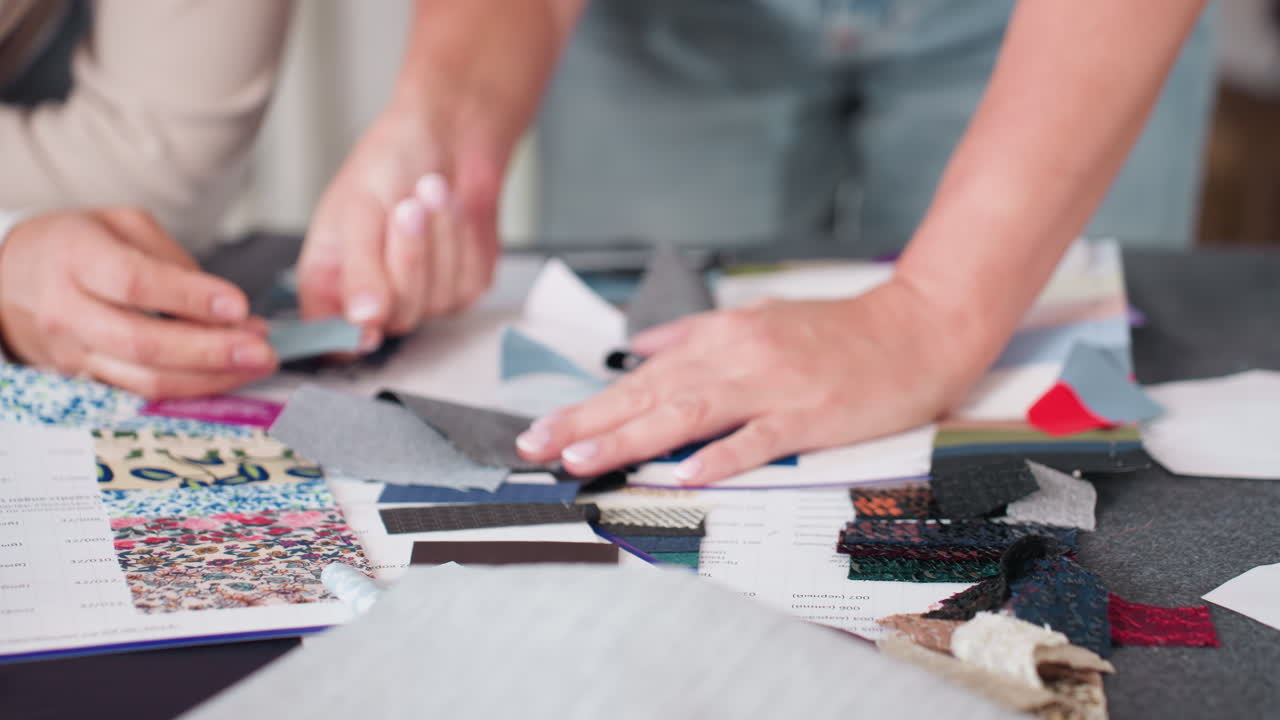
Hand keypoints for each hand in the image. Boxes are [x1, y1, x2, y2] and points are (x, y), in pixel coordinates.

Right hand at [0, 208, 276, 396]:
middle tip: (263, 349)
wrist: (8, 278)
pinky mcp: (86, 379)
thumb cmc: (75, 245)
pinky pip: (142, 392)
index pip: (136, 284)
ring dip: (211, 377)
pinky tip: (226, 374)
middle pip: (144, 343)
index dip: (191, 298)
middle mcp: (68, 310)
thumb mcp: (121, 225)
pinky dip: (191, 386)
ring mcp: (74, 352)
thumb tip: (223, 304)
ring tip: (256, 363)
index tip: (239, 305)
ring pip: (146, 379)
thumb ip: (171, 259)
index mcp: (77, 258)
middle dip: (213, 352)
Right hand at [298, 0, 564, 341]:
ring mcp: (421, 300)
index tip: (369, 318)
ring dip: (439, 241)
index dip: (349, 338)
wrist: (447, 135)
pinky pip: (467, 285)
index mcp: (329, 282)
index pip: (331, 339)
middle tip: (408, 207)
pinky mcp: (461, 290)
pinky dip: (462, 242)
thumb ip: (359, 268)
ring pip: (436, 302)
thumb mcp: (359, 209)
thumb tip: (362, 320)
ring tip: (430, 190)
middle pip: (395, 319)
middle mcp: (373, 299)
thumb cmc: (390, 163)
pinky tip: (451, 210)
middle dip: (408, 258)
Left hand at [514, 280, 987, 484]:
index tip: (542, 430)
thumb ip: (695, 334)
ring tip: (585, 461)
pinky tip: (690, 473)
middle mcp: (737, 357)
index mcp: (721, 337)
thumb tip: (641, 349)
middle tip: (537, 448)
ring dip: (633, 438)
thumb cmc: (835, 331)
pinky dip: (724, 456)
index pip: (640, 378)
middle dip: (588, 424)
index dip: (588, 407)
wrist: (914, 326)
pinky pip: (761, 437)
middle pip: (650, 395)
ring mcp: (773, 385)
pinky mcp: (811, 414)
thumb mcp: (757, 317)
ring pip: (689, 413)